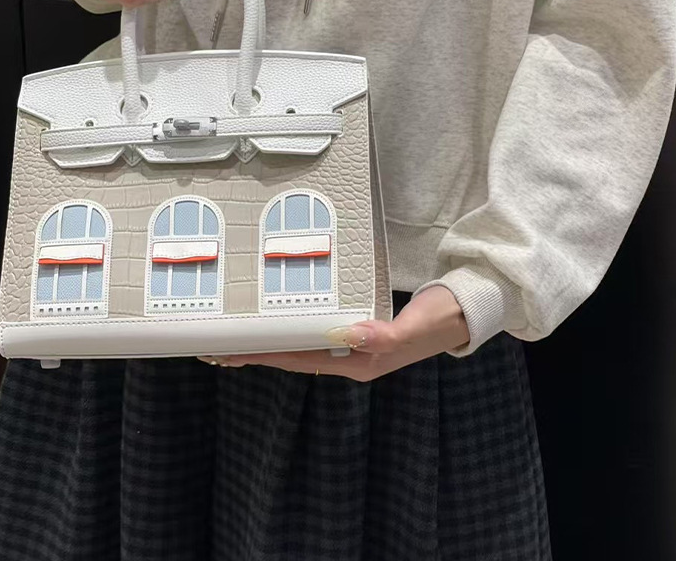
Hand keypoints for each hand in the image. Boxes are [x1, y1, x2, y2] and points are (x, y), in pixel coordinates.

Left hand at [199, 285, 470, 380]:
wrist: (461, 312)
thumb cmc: (440, 318)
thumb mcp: (415, 327)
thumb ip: (385, 335)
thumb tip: (350, 335)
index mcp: (359, 362)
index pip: (298, 360)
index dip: (262, 355)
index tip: (228, 352)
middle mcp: (350, 357)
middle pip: (292, 356)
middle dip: (254, 352)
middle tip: (214, 346)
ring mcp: (352, 345)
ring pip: (300, 345)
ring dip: (268, 341)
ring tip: (235, 337)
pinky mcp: (357, 329)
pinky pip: (316, 331)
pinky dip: (292, 327)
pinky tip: (280, 320)